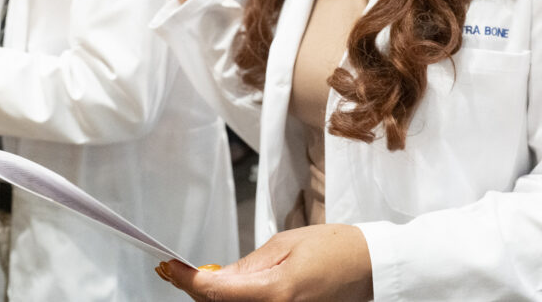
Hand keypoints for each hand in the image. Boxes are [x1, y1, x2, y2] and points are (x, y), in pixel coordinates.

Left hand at [158, 224, 372, 301]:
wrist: (371, 267)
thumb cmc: (336, 249)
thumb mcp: (286, 244)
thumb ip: (248, 266)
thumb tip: (214, 277)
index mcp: (275, 292)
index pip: (215, 293)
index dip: (187, 281)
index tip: (171, 268)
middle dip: (197, 292)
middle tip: (180, 272)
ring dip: (215, 299)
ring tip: (202, 280)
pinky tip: (229, 290)